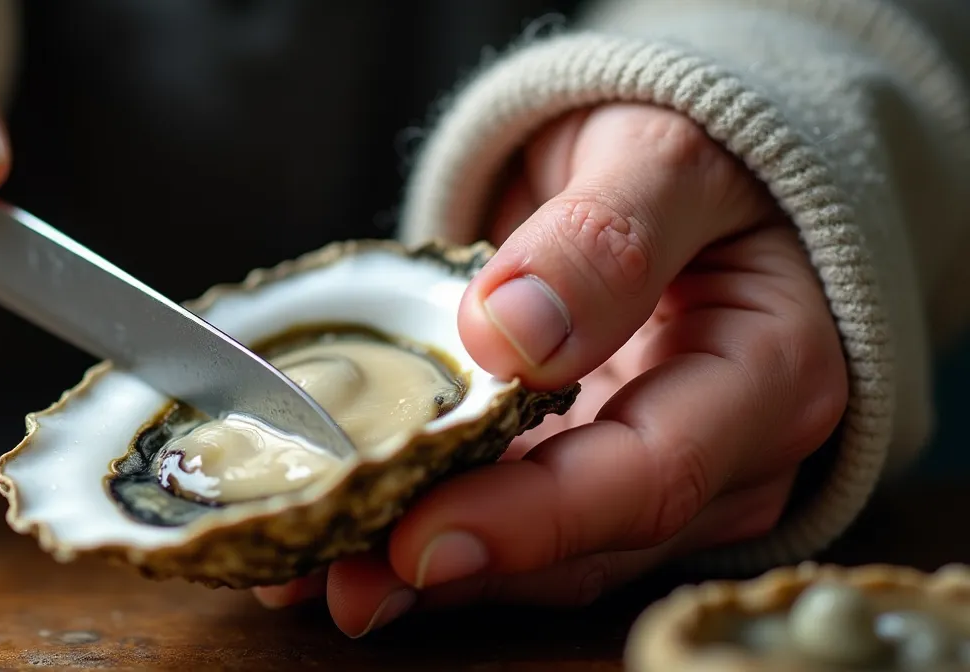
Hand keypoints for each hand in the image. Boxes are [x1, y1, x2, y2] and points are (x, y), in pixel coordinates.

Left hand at [252, 104, 848, 636]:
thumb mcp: (659, 154)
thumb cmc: (690, 146)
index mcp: (771, 371)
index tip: (421, 536)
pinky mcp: (595, 476)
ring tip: (317, 575)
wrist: (673, 170)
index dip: (537, 521)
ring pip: (549, 559)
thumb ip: (602, 237)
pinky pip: (518, 523)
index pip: (654, 472)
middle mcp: (728, 452)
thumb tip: (514, 334)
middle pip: (594, 542)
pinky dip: (433, 532)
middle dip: (462, 568)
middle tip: (340, 581)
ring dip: (431, 572)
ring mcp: (662, 475)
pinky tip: (344, 542)